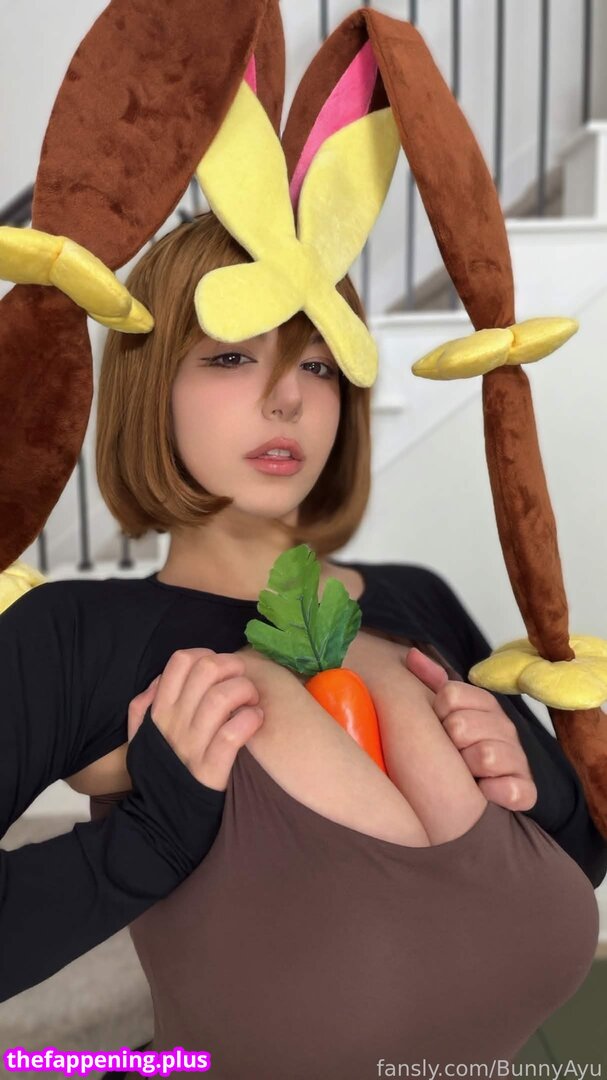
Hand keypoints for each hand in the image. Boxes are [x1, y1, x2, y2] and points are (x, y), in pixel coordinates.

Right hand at [127, 648, 264, 791]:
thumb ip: (143, 707)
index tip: (221, 672)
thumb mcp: (140, 738)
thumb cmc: (158, 774)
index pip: (180, 660)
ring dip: (246, 691)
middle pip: (207, 670)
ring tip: (252, 702)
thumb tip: (159, 681)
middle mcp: (174, 723)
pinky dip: (250, 720)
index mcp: (159, 711)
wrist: (160, 824)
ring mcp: (192, 746)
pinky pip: (232, 734)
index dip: (207, 655)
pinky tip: (255, 720)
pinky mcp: (210, 770)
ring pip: (221, 698)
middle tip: (243, 682)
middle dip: (234, 667)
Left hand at [403, 647, 537, 811]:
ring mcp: (517, 758)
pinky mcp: (525, 791)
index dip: (437, 712)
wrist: (474, 793)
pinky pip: (511, 790)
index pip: (450, 693)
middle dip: (450, 744)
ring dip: (469, 770)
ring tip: (467, 775)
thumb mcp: (442, 711)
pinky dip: (495, 792)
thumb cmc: (455, 747)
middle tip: (452, 754)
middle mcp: (505, 728)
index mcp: (485, 705)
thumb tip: (412, 654)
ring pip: (486, 756)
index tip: (438, 725)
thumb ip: (429, 681)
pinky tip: (485, 793)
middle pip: (461, 725)